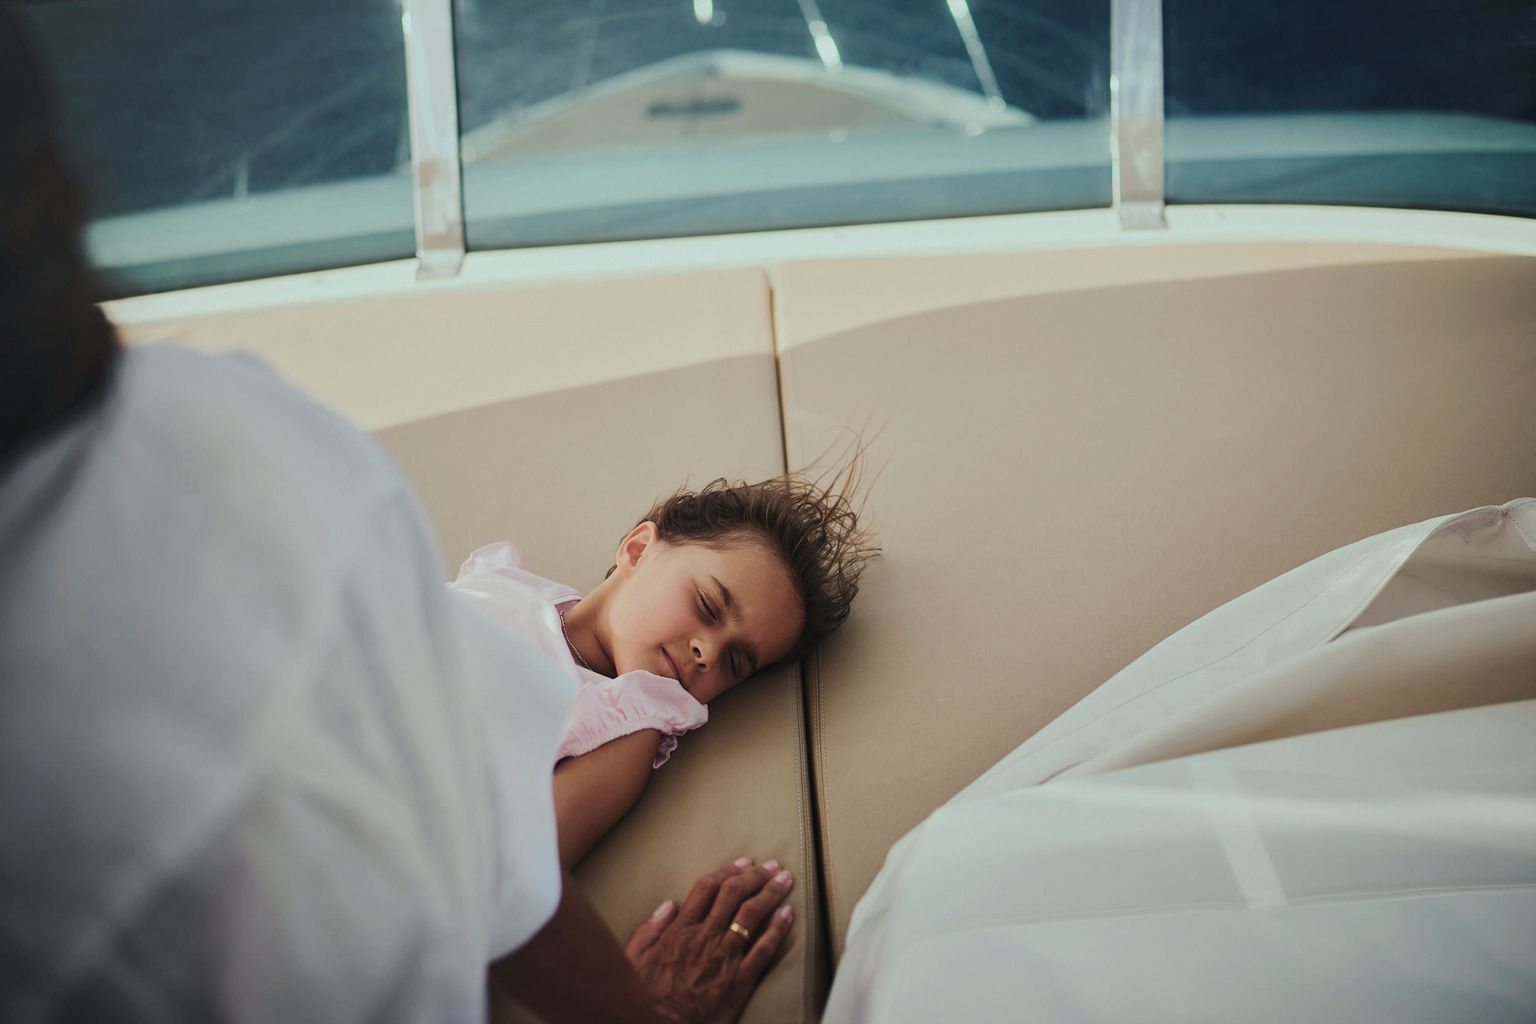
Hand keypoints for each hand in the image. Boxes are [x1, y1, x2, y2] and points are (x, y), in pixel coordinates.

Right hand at [626, 858, 795, 1023]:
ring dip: (771, 893)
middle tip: (770, 866)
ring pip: (752, 915)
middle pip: (734, 894)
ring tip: (785, 879)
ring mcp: (724, 958)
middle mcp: (705, 937)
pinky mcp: (740, 980)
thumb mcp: (634, 960)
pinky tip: (788, 914)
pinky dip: (778, 929)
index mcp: (680, 931)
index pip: (707, 888)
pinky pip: (764, 950)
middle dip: (755, 876)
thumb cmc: (648, 998)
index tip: (742, 863)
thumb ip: (648, 930)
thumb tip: (667, 906)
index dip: (727, 871)